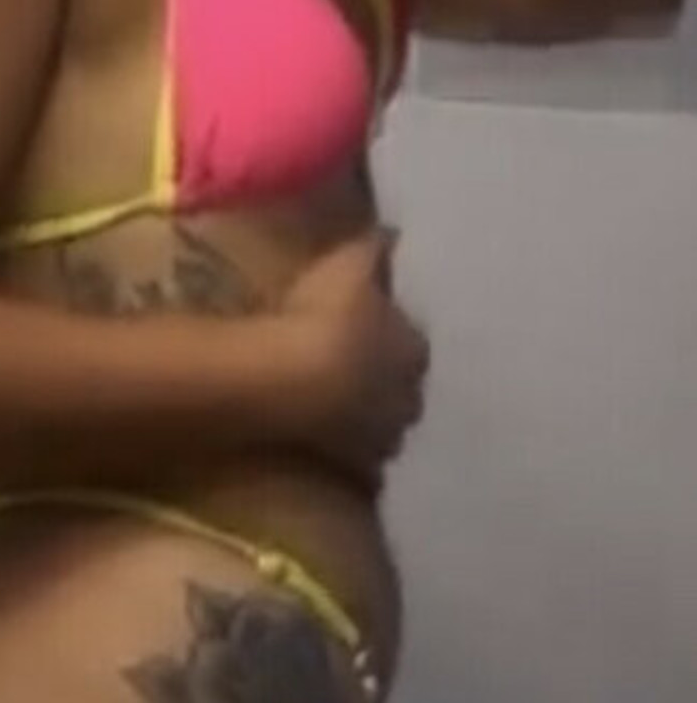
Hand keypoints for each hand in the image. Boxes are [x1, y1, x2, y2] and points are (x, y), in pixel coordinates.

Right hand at [277, 231, 429, 484]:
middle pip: (403, 391)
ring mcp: (381, 438)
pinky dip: (343, 454)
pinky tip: (318, 444)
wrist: (290, 385)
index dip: (391, 339)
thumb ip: (374, 248)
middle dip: (384, 384)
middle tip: (350, 371)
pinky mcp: (353, 471)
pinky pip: (353, 463)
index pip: (412, 345)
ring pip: (381, 429)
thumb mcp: (348, 265)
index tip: (367, 332)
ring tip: (329, 407)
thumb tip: (393, 230)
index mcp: (413, 350)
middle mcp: (408, 398)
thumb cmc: (322, 316)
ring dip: (364, 420)